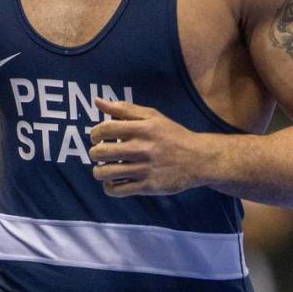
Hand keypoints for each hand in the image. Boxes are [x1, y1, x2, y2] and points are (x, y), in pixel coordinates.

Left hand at [88, 98, 203, 196]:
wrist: (198, 159)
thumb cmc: (172, 135)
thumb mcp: (152, 116)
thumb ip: (124, 109)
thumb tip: (98, 101)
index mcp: (142, 128)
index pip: (105, 129)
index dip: (95, 133)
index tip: (97, 137)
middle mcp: (142, 148)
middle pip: (101, 152)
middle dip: (94, 153)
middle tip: (100, 153)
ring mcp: (144, 169)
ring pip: (106, 173)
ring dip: (99, 171)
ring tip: (104, 168)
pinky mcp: (147, 186)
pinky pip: (117, 190)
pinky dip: (109, 187)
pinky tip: (113, 181)